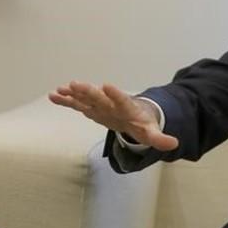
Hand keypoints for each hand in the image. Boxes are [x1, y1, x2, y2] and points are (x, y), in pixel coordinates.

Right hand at [49, 81, 178, 151]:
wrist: (135, 115)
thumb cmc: (142, 124)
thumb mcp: (151, 132)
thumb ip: (160, 138)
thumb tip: (174, 143)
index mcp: (127, 108)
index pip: (122, 100)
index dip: (115, 94)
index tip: (107, 85)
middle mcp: (111, 103)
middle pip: (100, 97)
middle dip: (89, 91)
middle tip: (76, 84)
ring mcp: (100, 105)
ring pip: (86, 98)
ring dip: (74, 94)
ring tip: (60, 89)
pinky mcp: (92, 108)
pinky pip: (77, 104)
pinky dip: (66, 100)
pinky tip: (53, 96)